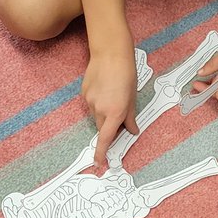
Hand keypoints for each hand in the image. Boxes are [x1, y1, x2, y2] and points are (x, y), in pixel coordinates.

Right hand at [83, 50, 138, 168]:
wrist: (110, 54)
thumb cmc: (127, 74)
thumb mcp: (133, 98)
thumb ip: (131, 117)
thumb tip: (132, 131)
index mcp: (115, 112)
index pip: (106, 138)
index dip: (102, 152)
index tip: (99, 162)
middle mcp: (100, 109)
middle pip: (102, 128)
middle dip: (109, 127)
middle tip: (118, 115)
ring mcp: (90, 101)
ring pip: (96, 116)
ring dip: (103, 113)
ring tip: (112, 95)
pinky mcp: (83, 93)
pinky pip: (90, 104)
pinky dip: (97, 102)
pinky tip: (103, 89)